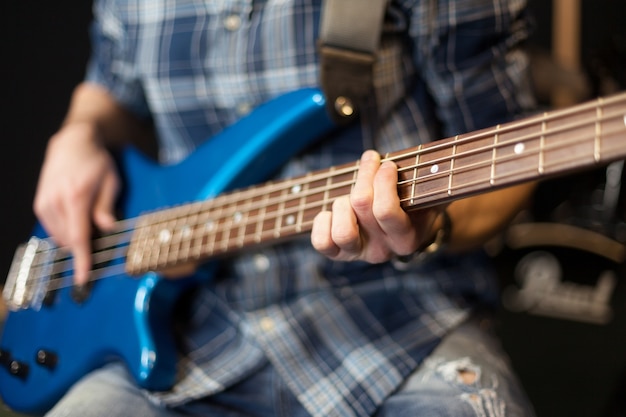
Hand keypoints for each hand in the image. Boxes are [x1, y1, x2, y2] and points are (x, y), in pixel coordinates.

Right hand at [33, 122, 119, 284]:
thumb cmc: (96, 162)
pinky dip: (66, 232)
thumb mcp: (112, 182)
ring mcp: (45, 203)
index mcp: (76, 197)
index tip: (82, 278)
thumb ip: (107, 207)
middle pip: (68, 240)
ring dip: (75, 240)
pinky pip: (52, 229)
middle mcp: (56, 201)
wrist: (72, 144)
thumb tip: (107, 229)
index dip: (81, 260)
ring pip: (59, 237)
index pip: (78, 237)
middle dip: (83, 249)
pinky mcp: (40, 205)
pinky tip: (77, 221)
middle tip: (100, 243)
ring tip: (89, 224)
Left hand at [311, 150, 441, 262]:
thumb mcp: (432, 193)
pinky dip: (322, 222)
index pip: (386, 210)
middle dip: (365, 175)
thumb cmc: (417, 201)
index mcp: (408, 238)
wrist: (406, 229)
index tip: (388, 164)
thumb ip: (438, 181)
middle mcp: (383, 250)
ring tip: (351, 194)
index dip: (382, 180)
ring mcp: (359, 254)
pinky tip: (333, 210)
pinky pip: (322, 242)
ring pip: (342, 231)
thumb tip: (441, 161)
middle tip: (371, 160)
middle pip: (362, 206)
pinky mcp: (339, 254)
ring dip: (342, 203)